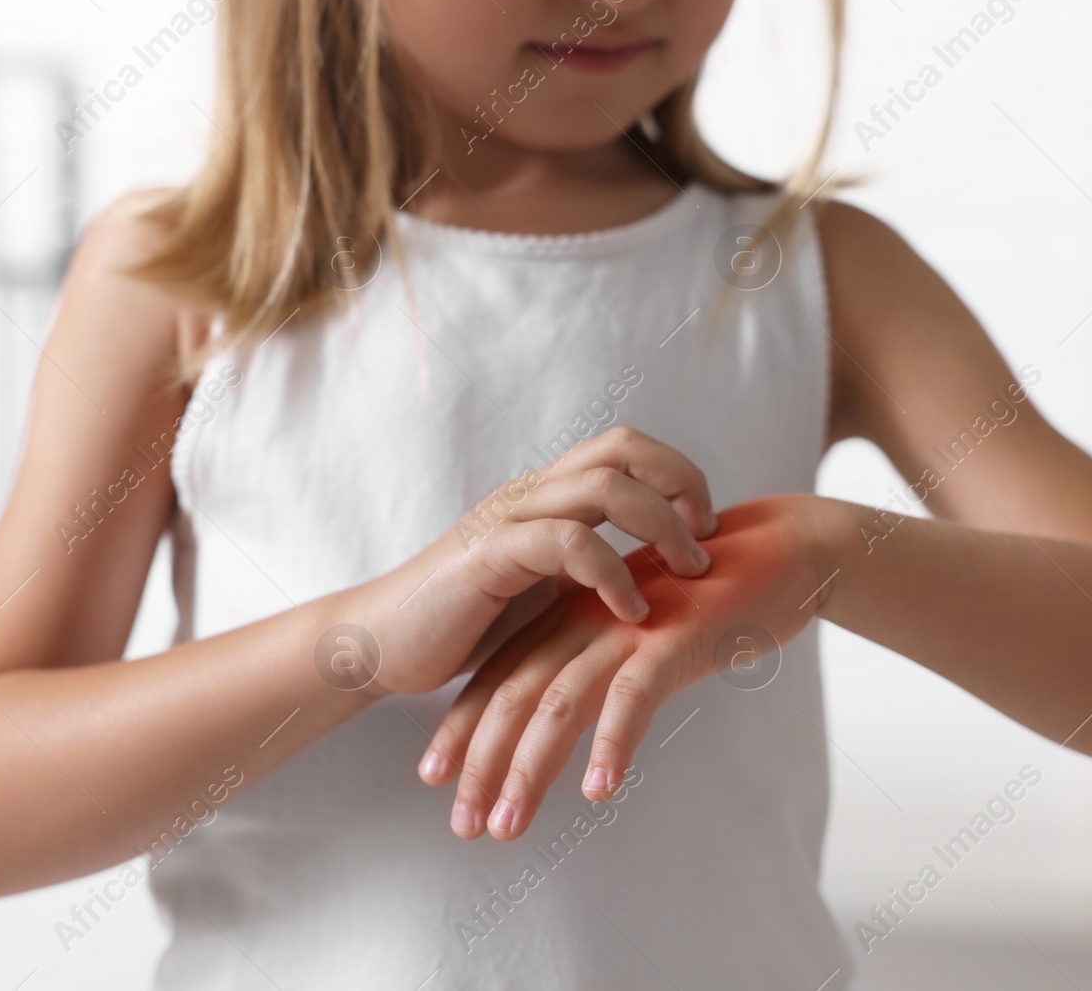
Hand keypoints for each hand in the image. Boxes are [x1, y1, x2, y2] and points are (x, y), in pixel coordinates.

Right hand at [354, 426, 719, 696]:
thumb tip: (661, 578)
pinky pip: (565, 543)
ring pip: (603, 486)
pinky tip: (633, 612)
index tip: (707, 526)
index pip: (627, 447)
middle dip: (682, 484)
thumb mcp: (545, 591)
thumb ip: (592, 571)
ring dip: (660, 526)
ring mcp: (509, 520)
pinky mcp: (489, 557)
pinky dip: (612, 573)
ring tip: (686, 574)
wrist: (384, 644)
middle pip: (624, 447)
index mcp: (548, 495)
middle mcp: (532, 494)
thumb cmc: (467, 623)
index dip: (679, 473)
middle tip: (706, 541)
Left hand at [417, 495, 830, 839]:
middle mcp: (588, 618)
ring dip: (529, 768)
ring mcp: (629, 625)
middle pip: (515, 694)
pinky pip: (633, 695)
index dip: (466, 729)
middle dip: (482, 764)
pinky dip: (612, 742)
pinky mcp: (674, 634)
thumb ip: (607, 667)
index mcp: (574, 614)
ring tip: (508, 825)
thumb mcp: (645, 634)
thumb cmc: (717, 598)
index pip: (504, 676)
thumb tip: (574, 721)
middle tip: (463, 825)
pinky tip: (599, 789)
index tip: (437, 781)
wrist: (787, 550)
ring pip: (560, 701)